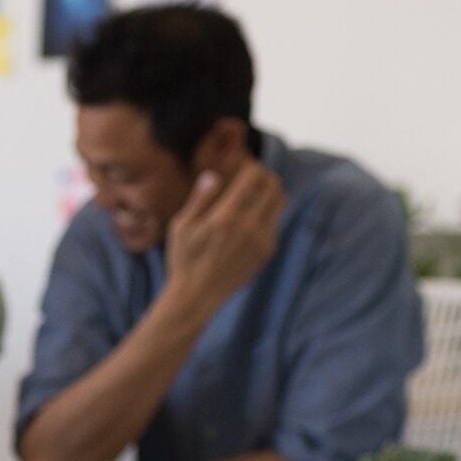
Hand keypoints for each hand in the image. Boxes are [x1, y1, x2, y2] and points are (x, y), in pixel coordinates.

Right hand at [165, 161, 284, 311]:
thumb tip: (213, 175)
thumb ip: (199, 199)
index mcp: (226, 216)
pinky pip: (274, 222)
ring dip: (270, 192)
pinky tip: (250, 217)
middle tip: (252, 175)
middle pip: (273, 185)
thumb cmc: (183, 259)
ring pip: (279, 202)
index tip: (243, 164)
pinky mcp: (266, 251)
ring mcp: (261, 240)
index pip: (254, 177)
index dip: (251, 165)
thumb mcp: (181, 227)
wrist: (197, 296)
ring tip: (254, 193)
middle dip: (264, 175)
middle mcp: (248, 226)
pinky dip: (267, 213)